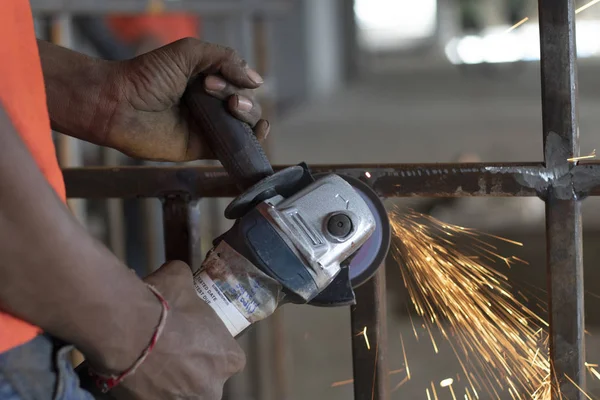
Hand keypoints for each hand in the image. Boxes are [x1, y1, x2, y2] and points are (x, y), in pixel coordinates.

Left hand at [104, 38, 269, 160]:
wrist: (119, 106)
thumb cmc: (146, 76)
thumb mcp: (187, 53)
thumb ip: (224, 58)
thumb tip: (257, 80)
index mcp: (206, 79)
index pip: (239, 81)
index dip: (236, 79)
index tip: (210, 80)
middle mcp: (210, 103)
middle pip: (246, 102)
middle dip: (243, 98)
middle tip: (223, 97)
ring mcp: (208, 126)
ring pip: (245, 123)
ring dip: (250, 114)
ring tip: (234, 108)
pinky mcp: (204, 148)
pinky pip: (235, 147)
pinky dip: (253, 140)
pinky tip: (260, 130)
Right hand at [110, 261, 245, 398]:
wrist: (127, 329)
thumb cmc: (164, 305)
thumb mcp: (181, 278)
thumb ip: (187, 281)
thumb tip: (179, 272)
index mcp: (229, 359)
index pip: (228, 357)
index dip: (211, 347)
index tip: (195, 338)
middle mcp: (213, 388)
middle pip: (206, 379)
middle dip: (191, 368)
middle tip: (170, 350)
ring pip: (180, 392)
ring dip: (169, 381)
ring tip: (149, 362)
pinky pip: (153, 398)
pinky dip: (145, 389)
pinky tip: (133, 370)